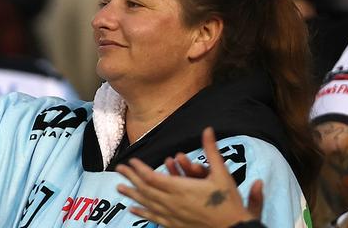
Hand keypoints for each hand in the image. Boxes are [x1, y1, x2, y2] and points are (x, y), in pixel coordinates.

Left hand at [116, 127, 262, 227]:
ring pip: (147, 204)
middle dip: (131, 178)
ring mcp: (173, 216)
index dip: (140, 169)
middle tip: (119, 170)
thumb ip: (212, 151)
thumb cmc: (228, 202)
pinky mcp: (175, 226)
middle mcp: (173, 203)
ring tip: (119, 188)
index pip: (153, 177)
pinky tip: (133, 209)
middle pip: (145, 189)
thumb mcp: (222, 174)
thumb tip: (208, 130)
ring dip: (132, 194)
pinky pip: (154, 218)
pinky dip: (142, 212)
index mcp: (181, 189)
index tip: (131, 161)